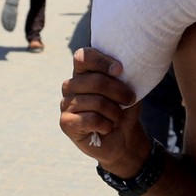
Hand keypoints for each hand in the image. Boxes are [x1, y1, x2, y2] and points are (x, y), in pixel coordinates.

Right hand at [59, 48, 148, 175]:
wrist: (124, 139)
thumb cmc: (125, 110)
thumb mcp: (129, 89)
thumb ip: (123, 77)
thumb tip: (121, 68)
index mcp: (85, 72)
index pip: (84, 56)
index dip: (102, 61)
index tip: (120, 70)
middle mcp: (72, 85)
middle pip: (96, 81)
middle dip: (119, 92)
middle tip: (129, 99)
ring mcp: (65, 103)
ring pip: (96, 102)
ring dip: (115, 112)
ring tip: (117, 118)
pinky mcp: (65, 122)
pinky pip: (90, 119)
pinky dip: (106, 125)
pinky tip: (106, 128)